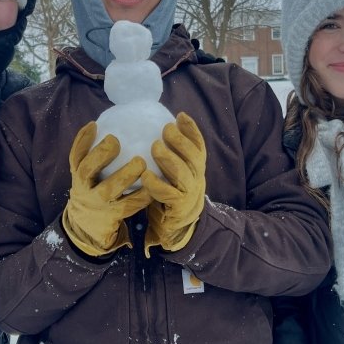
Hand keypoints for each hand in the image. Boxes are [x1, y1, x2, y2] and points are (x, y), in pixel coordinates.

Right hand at [62, 121, 151, 256]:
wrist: (88, 228)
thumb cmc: (92, 191)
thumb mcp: (86, 176)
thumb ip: (92, 156)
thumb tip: (105, 125)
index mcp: (78, 176)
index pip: (76, 156)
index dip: (82, 140)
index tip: (95, 125)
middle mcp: (84, 189)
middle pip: (86, 171)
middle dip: (100, 155)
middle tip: (116, 141)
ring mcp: (98, 204)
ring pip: (109, 189)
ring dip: (125, 175)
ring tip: (141, 162)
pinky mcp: (113, 217)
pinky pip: (129, 205)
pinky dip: (141, 195)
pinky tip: (153, 185)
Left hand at [142, 112, 205, 255]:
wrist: (175, 228)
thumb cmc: (170, 193)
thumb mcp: (174, 172)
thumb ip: (171, 154)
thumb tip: (158, 127)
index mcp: (195, 168)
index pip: (198, 145)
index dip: (192, 130)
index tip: (180, 115)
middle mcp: (196, 178)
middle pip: (194, 156)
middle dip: (180, 140)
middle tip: (165, 128)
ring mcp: (189, 194)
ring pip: (183, 173)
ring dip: (168, 158)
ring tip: (154, 146)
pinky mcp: (178, 208)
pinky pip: (168, 194)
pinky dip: (156, 184)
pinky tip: (144, 176)